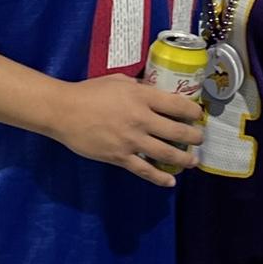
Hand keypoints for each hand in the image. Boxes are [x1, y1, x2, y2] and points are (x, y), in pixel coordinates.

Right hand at [45, 75, 205, 187]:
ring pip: (166, 153)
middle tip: (200, 139)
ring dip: (184, 159)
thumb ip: (139, 87)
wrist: (63, 111)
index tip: (198, 115)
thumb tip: (155, 91)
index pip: (177, 105)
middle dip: (194, 136)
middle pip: (177, 131)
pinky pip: (144, 170)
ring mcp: (131, 140)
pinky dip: (159, 178)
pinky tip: (170, 182)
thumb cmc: (90, 92)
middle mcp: (141, 119)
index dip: (193, 111)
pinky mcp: (120, 157)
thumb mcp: (119, 81)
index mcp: (142, 97)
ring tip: (192, 161)